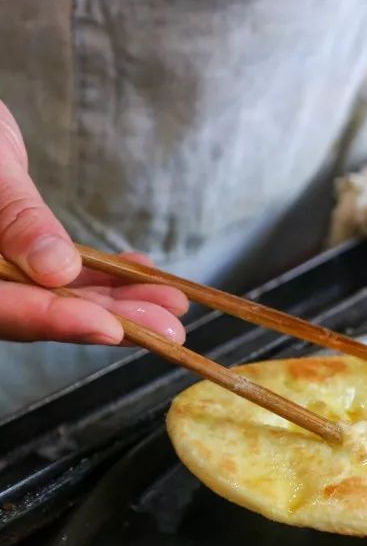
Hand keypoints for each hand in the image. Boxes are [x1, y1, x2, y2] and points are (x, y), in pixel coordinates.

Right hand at [0, 102, 187, 343]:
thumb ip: (14, 216)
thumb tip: (56, 271)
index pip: (0, 307)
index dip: (55, 320)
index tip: (110, 328)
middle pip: (35, 310)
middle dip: (106, 319)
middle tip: (167, 328)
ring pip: (54, 295)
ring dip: (114, 301)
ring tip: (170, 302)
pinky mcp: (14, 253)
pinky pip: (58, 272)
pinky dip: (100, 275)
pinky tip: (141, 275)